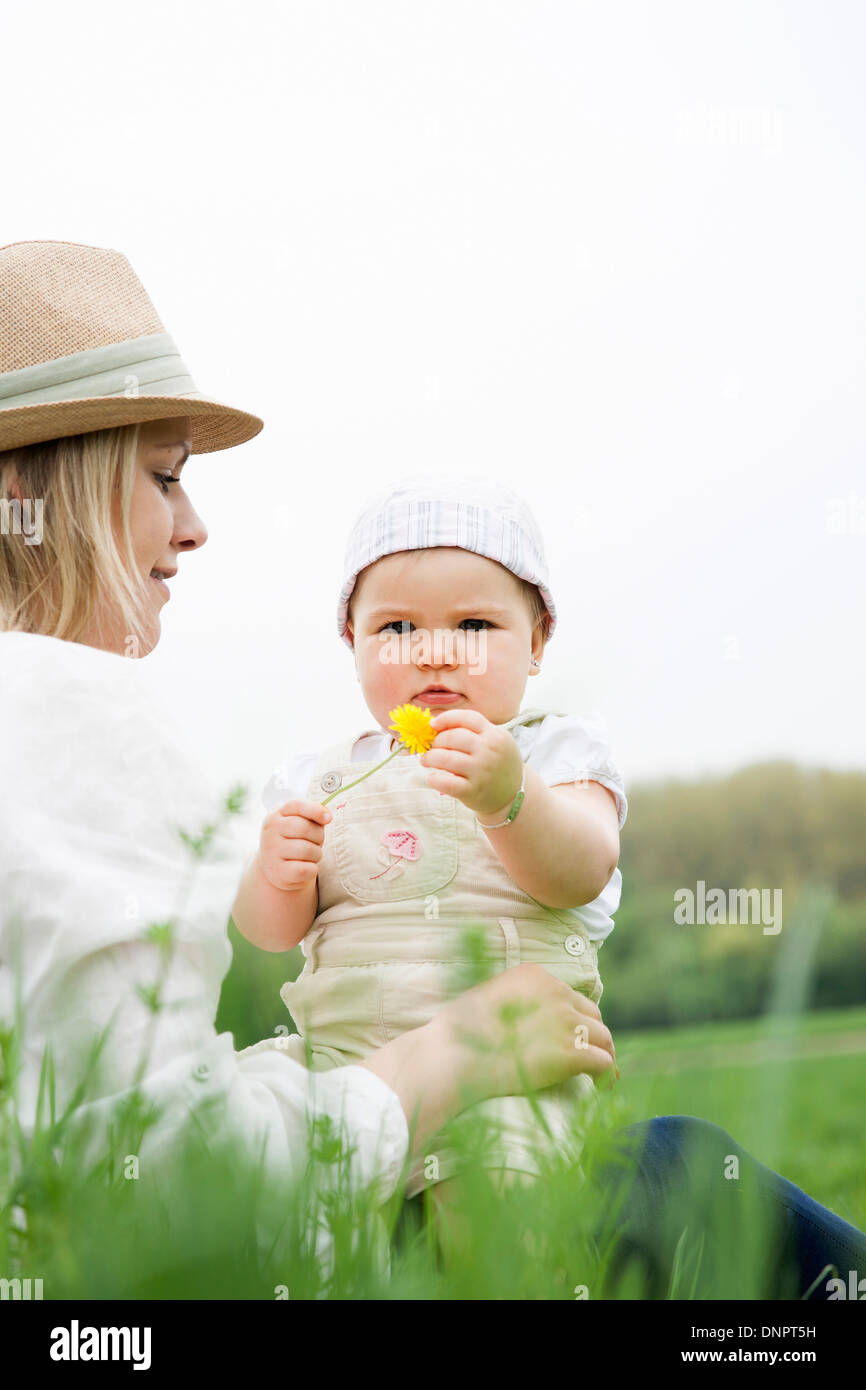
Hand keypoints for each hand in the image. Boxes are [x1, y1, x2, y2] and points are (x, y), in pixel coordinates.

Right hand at [258, 799, 331, 892]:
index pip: (296, 805)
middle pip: (304, 828)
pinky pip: (305, 869)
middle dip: (318, 836)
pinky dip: (312, 869)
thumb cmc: (294, 841)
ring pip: (307, 850)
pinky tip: (307, 868)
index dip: (315, 810)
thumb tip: (326, 816)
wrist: (276, 869)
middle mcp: (270, 832)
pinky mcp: (278, 872)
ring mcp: (271, 852)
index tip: (328, 818)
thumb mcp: (298, 824)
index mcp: (275, 816)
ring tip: (310, 856)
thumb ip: (312, 816)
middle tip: (316, 842)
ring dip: (316, 854)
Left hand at [420, 708, 524, 818]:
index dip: (446, 718)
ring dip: (431, 758)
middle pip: (454, 737)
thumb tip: (438, 725)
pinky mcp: (473, 790)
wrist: (514, 794)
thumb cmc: (498, 764)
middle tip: (432, 747)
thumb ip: (474, 731)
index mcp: (495, 735)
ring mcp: (481, 771)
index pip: (467, 718)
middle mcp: (489, 751)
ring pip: (446, 758)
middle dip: (437, 741)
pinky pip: (447, 783)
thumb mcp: (496, 741)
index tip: (433, 725)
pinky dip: (435, 779)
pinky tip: (432, 778)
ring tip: (427, 761)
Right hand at [435, 962, 617, 1101]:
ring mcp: (566, 1021)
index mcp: (534, 975)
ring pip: (603, 1037)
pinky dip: (605, 1075)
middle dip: (591, 1035)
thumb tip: (523, 1023)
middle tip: (589, 1057)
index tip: (571, 1037)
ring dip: (604, 1054)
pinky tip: (601, 1087)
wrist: (452, 1057)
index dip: (572, 1019)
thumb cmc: (457, 1034)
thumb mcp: (486, 999)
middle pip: (591, 1014)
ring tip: (601, 1077)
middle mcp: (556, 992)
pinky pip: (603, 1062)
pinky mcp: (572, 1052)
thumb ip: (512, 1002)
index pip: (568, 996)